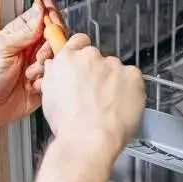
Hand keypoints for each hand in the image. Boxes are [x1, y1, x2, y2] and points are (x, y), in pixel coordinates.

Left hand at [0, 0, 64, 130]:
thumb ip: (25, 31)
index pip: (42, 18)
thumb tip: (40, 11)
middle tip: (37, 55)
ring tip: (29, 73)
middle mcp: (31, 51)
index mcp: (19, 36)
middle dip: (49, 45)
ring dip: (44, 66)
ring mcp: (37, 68)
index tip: (51, 24)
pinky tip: (32, 85)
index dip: (51, 18)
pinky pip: (55, 79)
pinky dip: (45, 81)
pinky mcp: (43, 85)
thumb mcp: (2, 47)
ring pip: (57, 59)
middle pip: (55, 38)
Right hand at [41, 34, 145, 156]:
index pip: (79, 42)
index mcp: (67, 60)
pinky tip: (122, 105)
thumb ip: (56, 77)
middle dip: (99, 73)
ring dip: (115, 82)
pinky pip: (133, 79)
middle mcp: (90, 57)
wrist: (89, 139)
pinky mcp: (132, 75)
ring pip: (117, 70)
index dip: (83, 52)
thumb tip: (57, 70)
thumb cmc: (69, 125)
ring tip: (109, 106)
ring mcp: (113, 65)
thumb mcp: (49, 98)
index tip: (87, 64)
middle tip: (97, 95)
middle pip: (99, 59)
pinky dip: (131, 90)